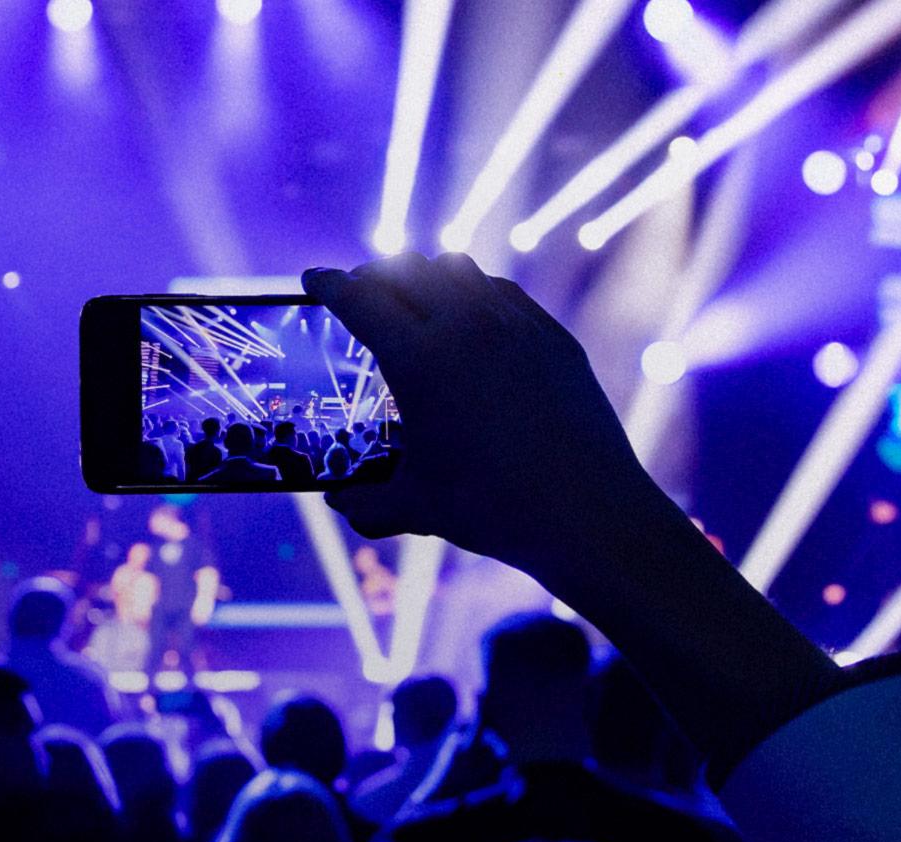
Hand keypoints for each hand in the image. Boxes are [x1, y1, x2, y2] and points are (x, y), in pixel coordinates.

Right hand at [303, 253, 673, 580]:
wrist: (586, 513)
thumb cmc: (493, 510)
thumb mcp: (417, 507)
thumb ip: (366, 502)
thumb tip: (339, 502)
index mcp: (418, 359)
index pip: (360, 299)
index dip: (329, 285)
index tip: (313, 279)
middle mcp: (464, 325)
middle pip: (405, 271)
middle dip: (373, 277)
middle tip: (359, 294)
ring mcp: (515, 324)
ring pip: (457, 269)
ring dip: (425, 276)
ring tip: (414, 298)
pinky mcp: (552, 337)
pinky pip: (502, 292)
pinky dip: (473, 292)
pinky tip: (472, 318)